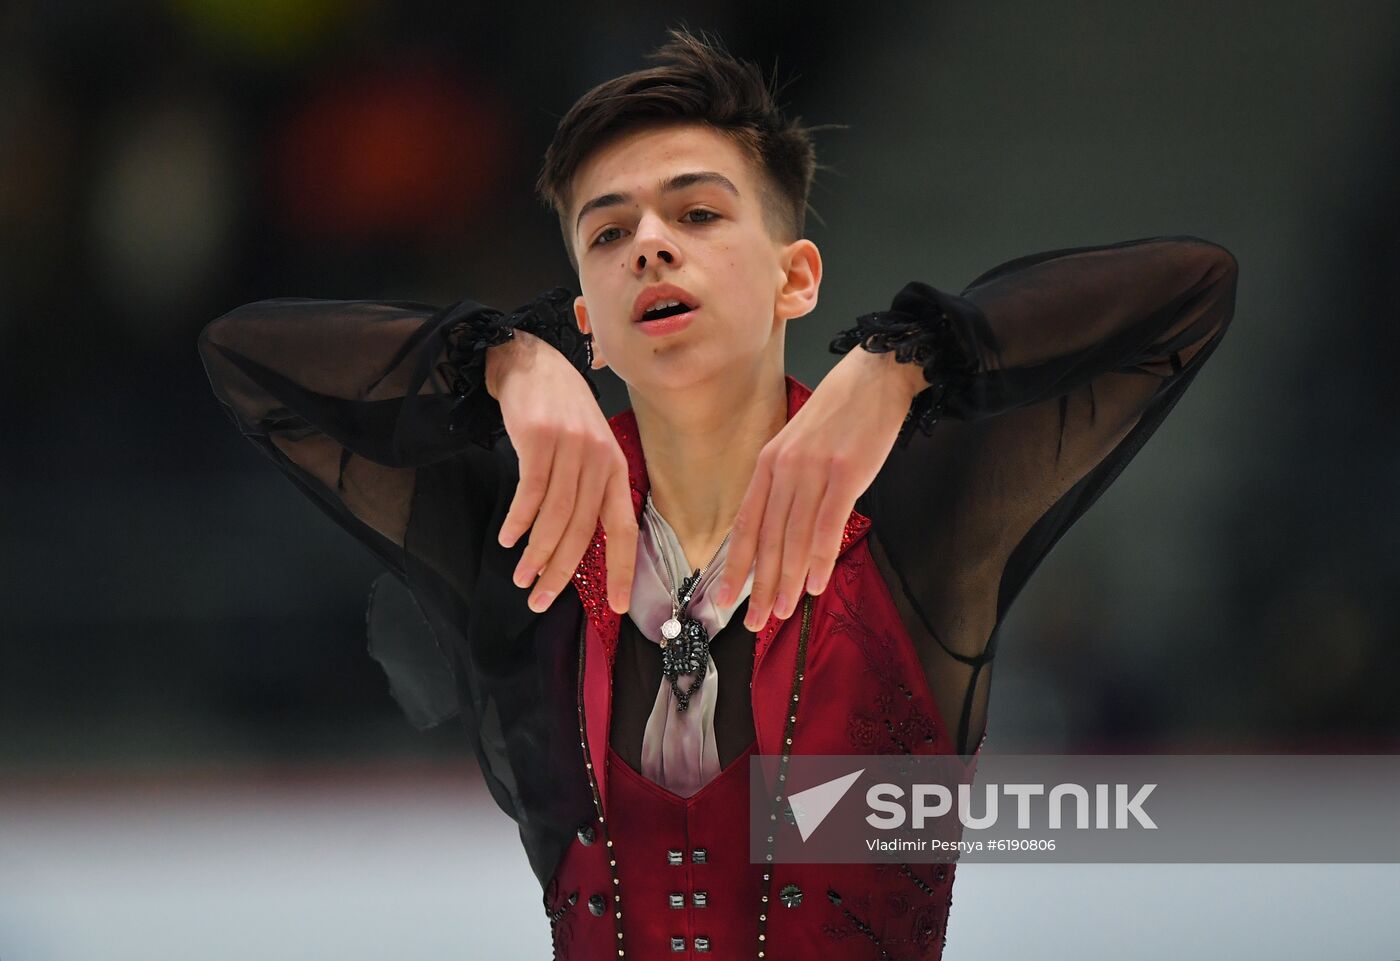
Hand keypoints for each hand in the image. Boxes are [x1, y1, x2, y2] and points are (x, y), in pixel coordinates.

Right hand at [489, 331, 636, 614]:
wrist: (533, 362)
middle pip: (583, 530)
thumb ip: (589, 492)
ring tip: (521, 579)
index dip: (622, 569)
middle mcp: (599, 460)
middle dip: (561, 573)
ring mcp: (570, 448)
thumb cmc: (561, 413)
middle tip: (540, 601)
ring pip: (555, 517)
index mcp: (616, 469)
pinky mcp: (540, 438)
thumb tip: (577, 546)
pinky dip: (518, 522)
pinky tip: (507, 540)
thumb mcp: (588, 449)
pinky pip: (530, 493)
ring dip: (536, 555)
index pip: (623, 528)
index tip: (617, 607)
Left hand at [712, 350, 925, 628]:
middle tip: (755, 621)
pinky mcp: (845, 472)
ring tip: (783, 611)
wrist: (874, 376)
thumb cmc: (840, 414)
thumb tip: (782, 535)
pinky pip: (827, 524)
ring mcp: (813, 470)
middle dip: (759, 585)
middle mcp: (784, 468)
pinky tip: (815, 583)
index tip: (723, 599)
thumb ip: (788, 486)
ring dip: (788, 580)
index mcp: (768, 463)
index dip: (734, 566)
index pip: (745, 524)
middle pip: (767, 538)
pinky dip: (819, 558)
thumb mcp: (799, 446)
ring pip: (793, 537)